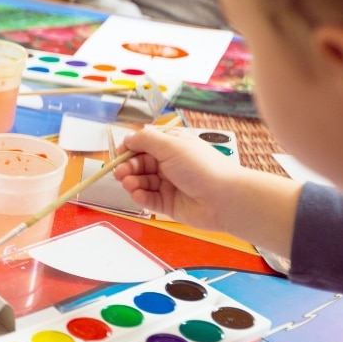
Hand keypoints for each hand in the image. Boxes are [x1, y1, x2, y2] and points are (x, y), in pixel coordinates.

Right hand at [113, 125, 244, 231]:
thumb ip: (146, 140)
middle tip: (120, 173)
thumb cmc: (200, 167)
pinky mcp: (168, 204)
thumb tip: (127, 138)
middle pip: (140, 164)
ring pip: (142, 182)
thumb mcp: (171, 145)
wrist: (224, 199)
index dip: (129, 148)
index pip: (144, 144)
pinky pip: (149, 199)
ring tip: (129, 184)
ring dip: (132, 182)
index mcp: (172, 145)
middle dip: (128, 167)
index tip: (118, 154)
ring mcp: (169, 184)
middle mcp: (169, 164)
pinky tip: (138, 195)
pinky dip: (141, 197)